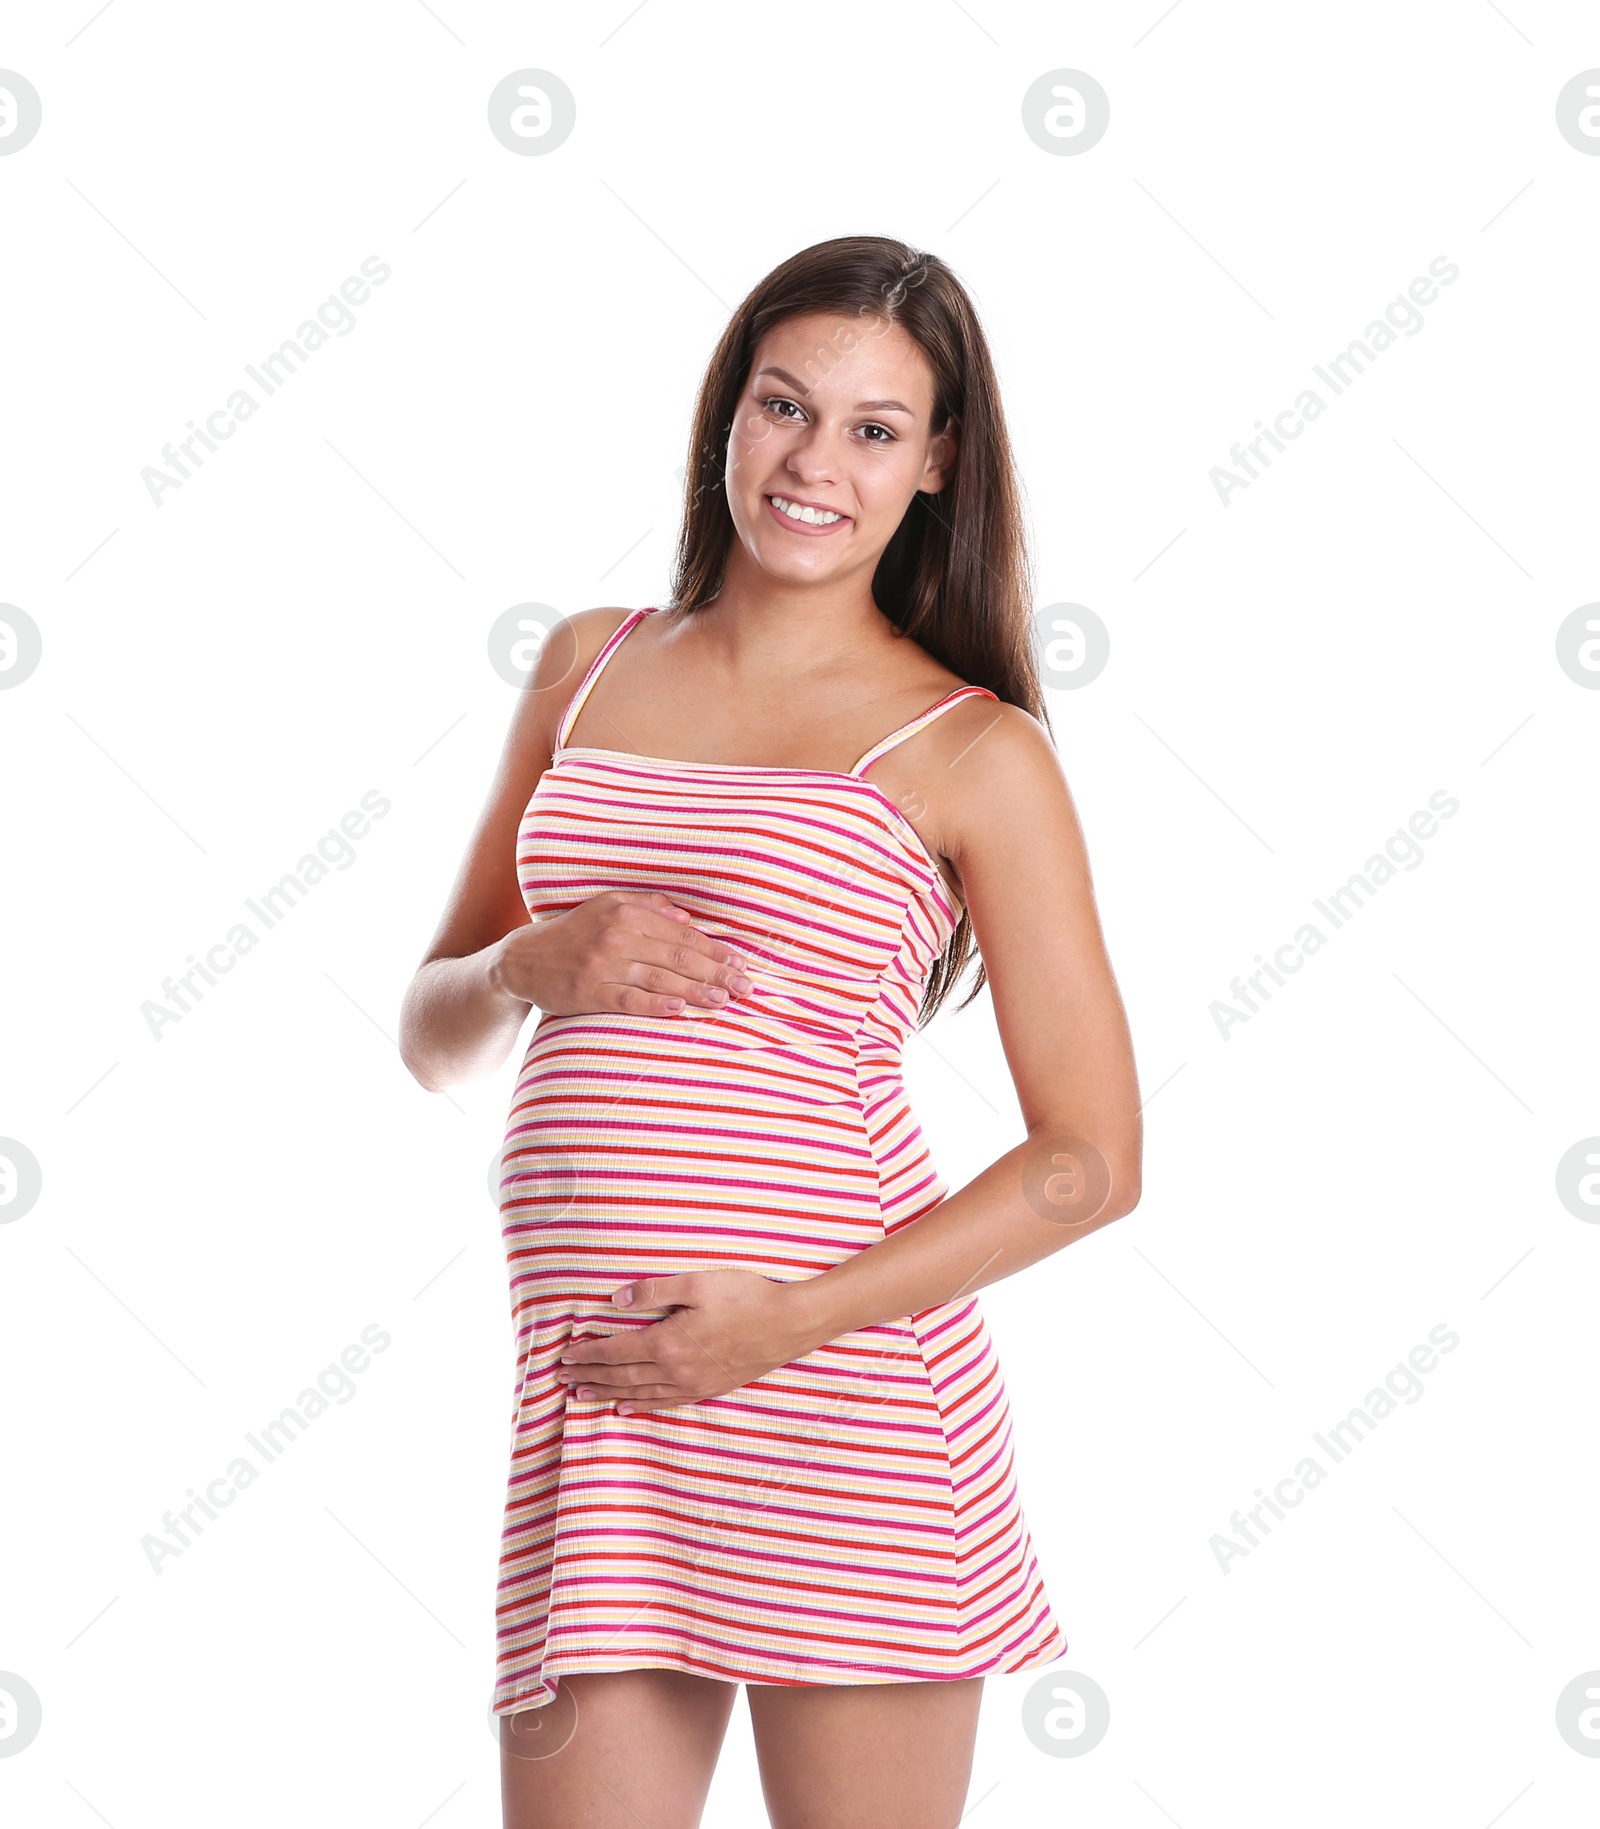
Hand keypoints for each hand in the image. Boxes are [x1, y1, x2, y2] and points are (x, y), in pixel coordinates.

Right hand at [492, 890, 752, 1017]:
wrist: (522, 959)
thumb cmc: (574, 933)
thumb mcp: (607, 906)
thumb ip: (648, 906)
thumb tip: (688, 916)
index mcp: (625, 910)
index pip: (681, 932)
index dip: (714, 949)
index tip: (740, 962)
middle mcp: (616, 934)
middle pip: (677, 955)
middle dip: (716, 972)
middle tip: (745, 986)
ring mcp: (602, 964)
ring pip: (659, 978)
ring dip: (696, 990)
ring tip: (724, 1000)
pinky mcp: (589, 992)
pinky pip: (629, 999)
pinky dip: (656, 1004)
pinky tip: (680, 1009)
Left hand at [556, 1269, 823, 1412]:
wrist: (789, 1324)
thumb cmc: (745, 1297)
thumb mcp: (697, 1283)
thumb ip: (654, 1291)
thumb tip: (616, 1300)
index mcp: (668, 1343)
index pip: (615, 1352)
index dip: (587, 1354)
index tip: (566, 1355)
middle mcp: (675, 1370)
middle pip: (621, 1377)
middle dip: (589, 1377)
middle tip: (563, 1380)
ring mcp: (692, 1384)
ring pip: (639, 1394)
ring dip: (607, 1394)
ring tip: (583, 1395)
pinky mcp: (708, 1389)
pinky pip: (664, 1403)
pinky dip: (640, 1406)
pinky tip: (626, 1408)